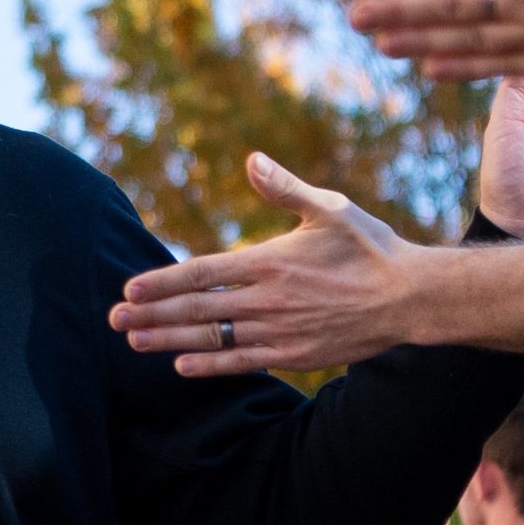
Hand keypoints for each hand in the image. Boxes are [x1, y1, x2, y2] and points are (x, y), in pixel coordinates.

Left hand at [112, 154, 430, 377]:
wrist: (410, 298)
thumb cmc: (369, 248)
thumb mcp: (329, 208)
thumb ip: (284, 187)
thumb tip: (251, 159)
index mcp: (270, 261)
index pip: (202, 272)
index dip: (161, 281)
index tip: (128, 287)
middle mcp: (268, 300)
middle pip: (197, 309)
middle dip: (151, 313)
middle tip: (113, 319)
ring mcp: (280, 332)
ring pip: (213, 338)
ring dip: (169, 340)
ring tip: (134, 341)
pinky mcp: (294, 354)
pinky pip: (242, 362)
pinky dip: (210, 364)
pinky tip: (182, 365)